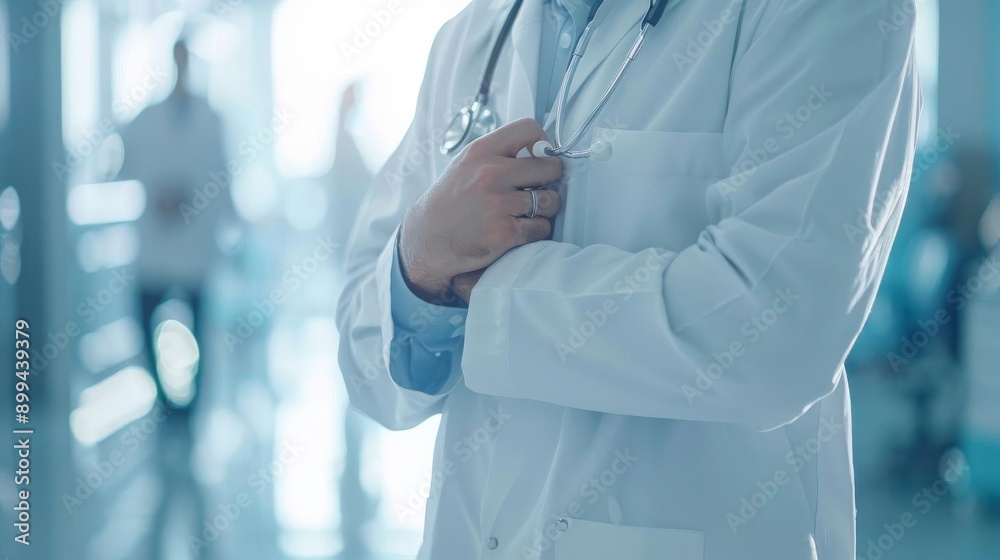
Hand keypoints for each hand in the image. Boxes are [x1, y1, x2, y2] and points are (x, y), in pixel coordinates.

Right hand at [399, 118, 561, 300]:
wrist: (427, 239)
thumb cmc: (451, 201)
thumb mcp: (466, 165)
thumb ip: (499, 155)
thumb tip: (542, 151)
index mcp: (481, 151)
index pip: (529, 129)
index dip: (543, 143)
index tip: (540, 157)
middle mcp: (490, 174)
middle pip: (549, 167)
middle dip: (549, 180)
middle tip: (537, 189)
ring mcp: (497, 204)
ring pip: (550, 201)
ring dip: (545, 208)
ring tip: (527, 212)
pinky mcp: (504, 233)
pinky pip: (541, 227)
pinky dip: (536, 230)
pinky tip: (519, 230)